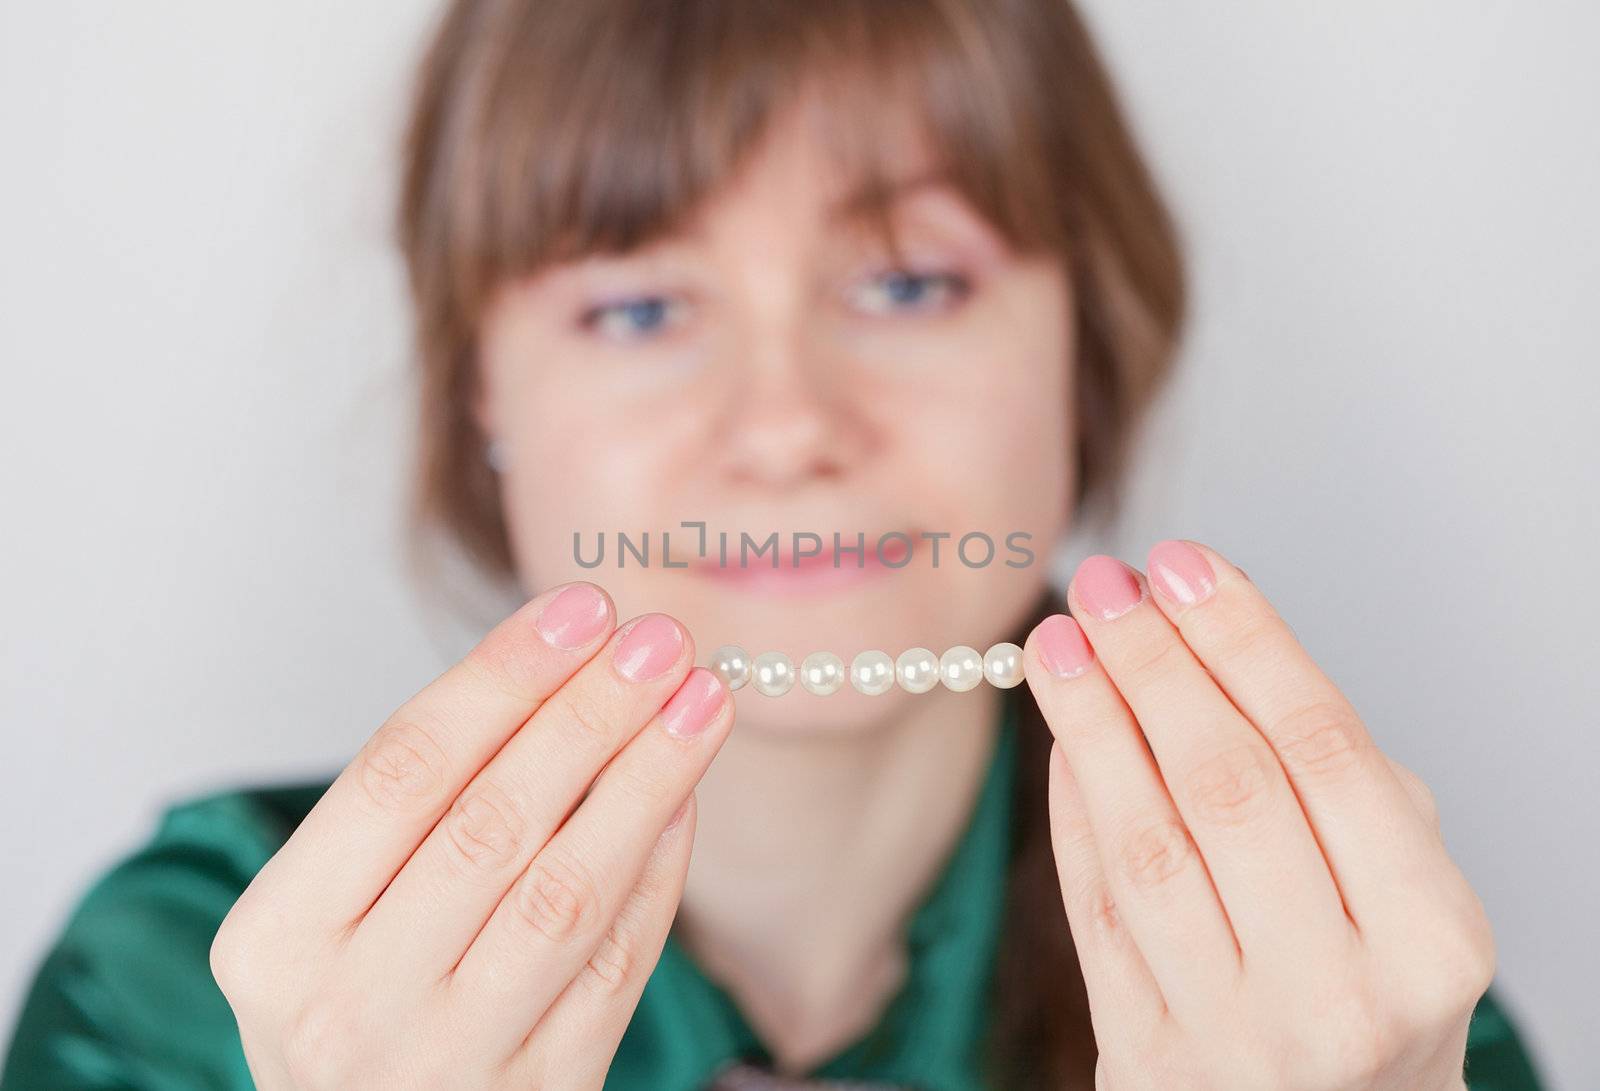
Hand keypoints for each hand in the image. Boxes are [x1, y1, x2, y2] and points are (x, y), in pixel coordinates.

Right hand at [210, 583, 732, 1088]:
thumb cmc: (351, 1001)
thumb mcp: (329, 910)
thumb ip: (417, 807)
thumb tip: (562, 670)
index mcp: (278, 940)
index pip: (402, 771)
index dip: (501, 678)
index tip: (582, 610)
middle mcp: (351, 1008)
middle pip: (492, 823)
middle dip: (588, 716)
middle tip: (658, 640)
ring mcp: (448, 1063)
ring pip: (567, 893)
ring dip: (645, 782)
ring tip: (700, 700)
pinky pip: (616, 967)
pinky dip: (656, 872)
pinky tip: (682, 798)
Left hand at [1023, 541, 1492, 1090]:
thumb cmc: (1374, 991)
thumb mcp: (1404, 890)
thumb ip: (1333, 776)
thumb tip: (1214, 631)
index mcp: (1426, 937)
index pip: (1325, 748)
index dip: (1245, 640)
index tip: (1186, 564)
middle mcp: (1335, 993)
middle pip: (1227, 786)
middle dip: (1157, 666)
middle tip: (1109, 586)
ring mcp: (1232, 1035)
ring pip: (1146, 845)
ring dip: (1093, 725)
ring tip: (1060, 641)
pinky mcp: (1144, 1057)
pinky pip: (1095, 910)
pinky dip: (1072, 811)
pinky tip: (1062, 735)